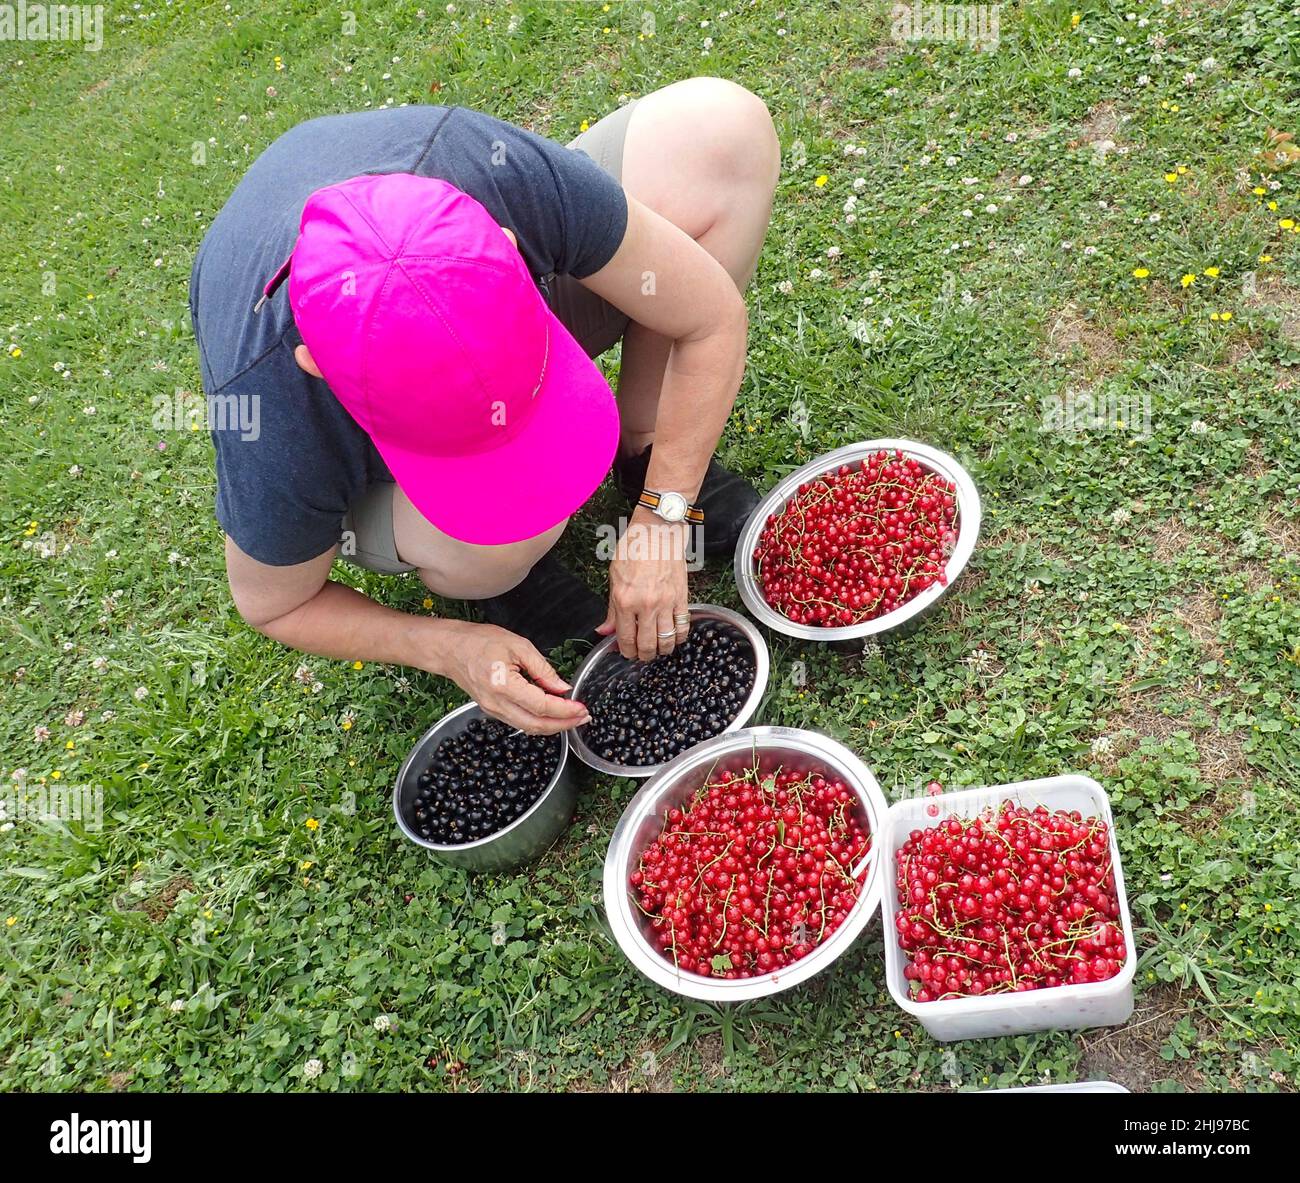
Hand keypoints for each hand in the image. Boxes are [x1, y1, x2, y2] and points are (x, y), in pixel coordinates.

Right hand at [434, 620, 588, 734]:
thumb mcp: (518, 645)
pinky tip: (552, 714)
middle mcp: (497, 704)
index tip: (582, 708)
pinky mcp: (491, 710)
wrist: (450, 649)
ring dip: (553, 726)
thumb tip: (562, 688)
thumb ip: (542, 668)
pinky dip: (538, 722)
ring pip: (528, 728)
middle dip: (564, 725)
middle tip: (583, 718)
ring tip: (572, 718)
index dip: (565, 710)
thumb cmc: (480, 641)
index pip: (542, 706)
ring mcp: (492, 710)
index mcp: (504, 685)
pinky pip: (519, 722)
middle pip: (536, 725)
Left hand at [598, 512, 689, 660]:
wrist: (658, 530)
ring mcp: (667, 603)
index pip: (626, 638)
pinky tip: (673, 637)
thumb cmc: (634, 548)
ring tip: (657, 649)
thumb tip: (605, 631)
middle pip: (647, 645)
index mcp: (625, 600)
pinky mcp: (683, 598)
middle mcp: (646, 605)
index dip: (626, 651)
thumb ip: (612, 609)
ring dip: (661, 650)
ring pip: (667, 640)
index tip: (626, 652)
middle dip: (643, 655)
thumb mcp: (614, 577)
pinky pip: (683, 627)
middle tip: (641, 654)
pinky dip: (678, 637)